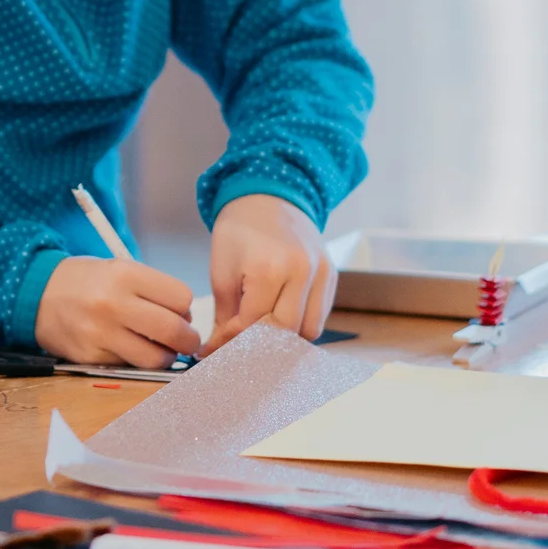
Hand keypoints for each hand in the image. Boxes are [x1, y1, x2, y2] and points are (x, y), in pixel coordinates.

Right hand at [35, 256, 200, 367]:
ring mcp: (100, 333)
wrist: (38, 295)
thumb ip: (153, 290)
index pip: (180, 298)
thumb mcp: (119, 269)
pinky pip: (130, 367)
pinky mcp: (91, 357)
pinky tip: (130, 348)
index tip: (179, 311)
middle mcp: (112, 303)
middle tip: (186, 340)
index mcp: (124, 274)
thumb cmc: (87, 282)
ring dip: (165, 356)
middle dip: (188, 340)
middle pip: (174, 330)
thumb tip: (186, 321)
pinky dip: (137, 361)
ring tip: (159, 348)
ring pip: (156, 358)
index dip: (185, 307)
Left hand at [207, 194, 336, 348]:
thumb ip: (225, 316)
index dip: (230, 341)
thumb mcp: (221, 270)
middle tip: (236, 346)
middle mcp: (302, 272)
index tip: (214, 350)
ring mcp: (322, 273)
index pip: (252, 325)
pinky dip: (300, 324)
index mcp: (270, 268)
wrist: (269, 197)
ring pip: (308, 331)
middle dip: (257, 344)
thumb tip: (218, 351)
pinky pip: (319, 316)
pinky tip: (278, 317)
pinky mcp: (332, 275)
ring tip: (259, 330)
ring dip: (284, 338)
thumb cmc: (239, 231)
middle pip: (284, 332)